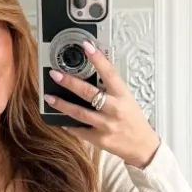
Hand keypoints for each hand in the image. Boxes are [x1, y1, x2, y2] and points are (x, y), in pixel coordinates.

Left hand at [44, 40, 160, 167]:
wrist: (142, 146)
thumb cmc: (133, 120)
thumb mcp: (127, 99)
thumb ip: (110, 89)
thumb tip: (92, 73)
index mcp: (123, 95)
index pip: (109, 73)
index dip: (97, 59)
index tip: (86, 46)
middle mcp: (115, 109)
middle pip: (89, 93)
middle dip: (70, 82)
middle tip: (55, 74)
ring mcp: (106, 125)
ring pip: (80, 113)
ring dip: (62, 105)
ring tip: (49, 97)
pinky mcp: (100, 139)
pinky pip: (80, 131)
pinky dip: (69, 125)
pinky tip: (59, 120)